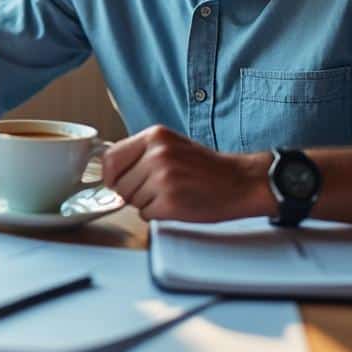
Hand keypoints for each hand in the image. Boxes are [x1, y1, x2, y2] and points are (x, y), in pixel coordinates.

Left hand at [100, 125, 269, 221]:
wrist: (241, 182)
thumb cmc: (206, 167)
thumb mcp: (171, 145)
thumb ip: (140, 153)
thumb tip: (109, 171)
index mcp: (155, 136)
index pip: (110, 159)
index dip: (111, 176)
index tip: (118, 182)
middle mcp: (157, 154)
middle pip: (119, 184)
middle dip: (132, 192)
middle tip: (157, 189)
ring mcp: (163, 178)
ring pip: (131, 201)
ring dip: (146, 204)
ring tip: (171, 194)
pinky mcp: (170, 202)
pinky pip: (146, 214)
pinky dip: (157, 214)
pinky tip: (177, 204)